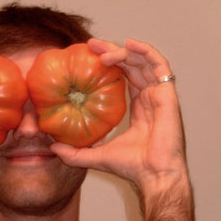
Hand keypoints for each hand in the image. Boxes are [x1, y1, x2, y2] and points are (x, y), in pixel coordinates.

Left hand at [51, 38, 186, 191]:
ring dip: (122, 51)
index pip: (123, 78)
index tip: (88, 57)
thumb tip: (53, 148)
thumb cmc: (131, 167)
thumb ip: (75, 153)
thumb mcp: (96, 156)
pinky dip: (146, 52)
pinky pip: (159, 65)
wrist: (154, 175)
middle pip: (131, 66)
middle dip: (111, 52)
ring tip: (100, 50)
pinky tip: (128, 45)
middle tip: (90, 45)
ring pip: (142, 62)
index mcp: (138, 108)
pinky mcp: (167, 94)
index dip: (108, 66)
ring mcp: (159, 94)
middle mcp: (149, 98)